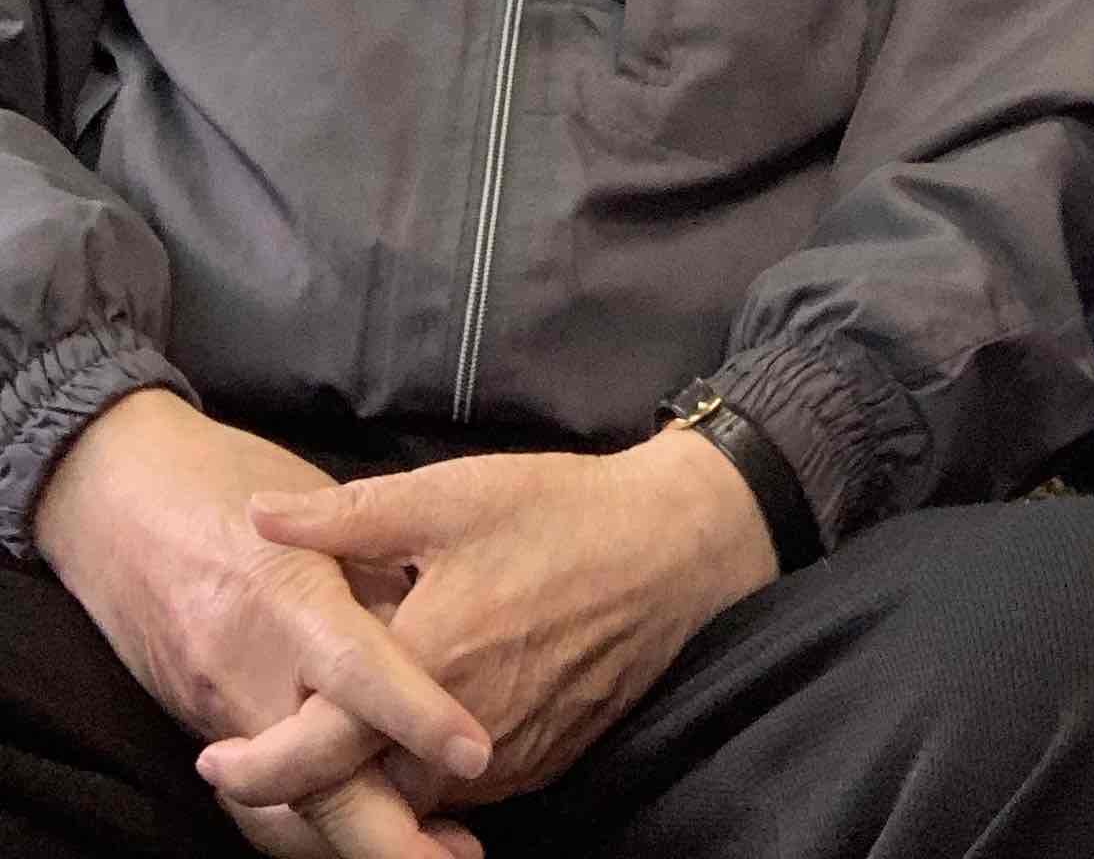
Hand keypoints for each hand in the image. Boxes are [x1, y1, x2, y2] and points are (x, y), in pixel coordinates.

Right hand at [31, 389, 490, 858]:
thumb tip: (448, 617)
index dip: (414, 716)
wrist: (114, 501)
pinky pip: (257, 802)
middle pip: (312, 783)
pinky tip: (374, 823)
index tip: (474, 753)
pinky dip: (313, 826)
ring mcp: (214, 709)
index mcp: (284, 595)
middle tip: (459, 856)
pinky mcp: (201, 725)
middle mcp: (244, 669)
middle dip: (386, 836)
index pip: (354, 670)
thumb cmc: (228, 481)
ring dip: (358, 842)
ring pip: (282, 813)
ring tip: (438, 852)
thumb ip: (378, 566)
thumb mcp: (318, 499)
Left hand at [197, 429, 776, 816]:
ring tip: (334, 740)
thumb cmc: (558, 512)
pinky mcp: (541, 763)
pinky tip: (412, 732)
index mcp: (427, 665)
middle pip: (356, 797)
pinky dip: (422, 778)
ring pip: (409, 804)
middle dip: (305, 783)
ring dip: (366, 783)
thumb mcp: (449, 494)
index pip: (315, 755)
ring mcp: (506, 760)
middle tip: (263, 748)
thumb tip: (258, 520)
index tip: (214, 759)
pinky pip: (461, 796)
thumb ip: (346, 518)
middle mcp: (461, 736)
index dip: (254, 768)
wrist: (674, 548)